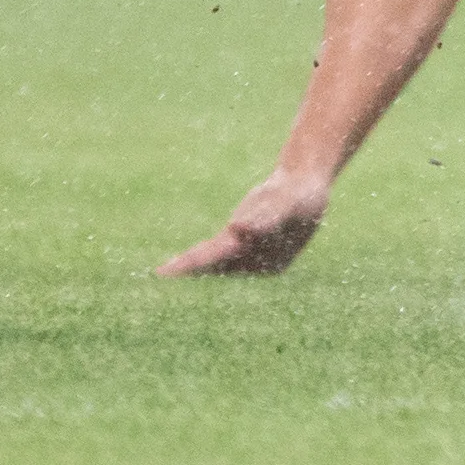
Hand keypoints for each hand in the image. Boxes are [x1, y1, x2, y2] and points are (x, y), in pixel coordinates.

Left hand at [156, 168, 331, 277]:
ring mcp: (246, 254)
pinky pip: (213, 253)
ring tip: (161, 277)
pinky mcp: (240, 241)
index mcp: (265, 261)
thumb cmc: (302, 195)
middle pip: (214, 269)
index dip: (201, 264)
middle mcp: (253, 263)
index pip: (225, 262)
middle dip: (188, 273)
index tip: (179, 270)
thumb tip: (238, 229)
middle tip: (158, 279)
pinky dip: (195, 260)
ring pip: (211, 264)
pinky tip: (179, 267)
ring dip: (188, 270)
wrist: (306, 185)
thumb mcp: (290, 204)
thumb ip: (267, 217)